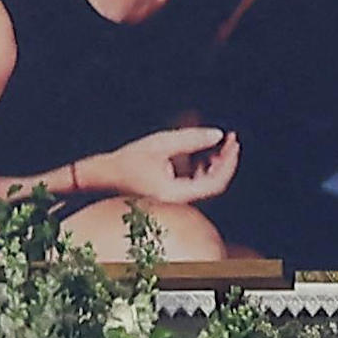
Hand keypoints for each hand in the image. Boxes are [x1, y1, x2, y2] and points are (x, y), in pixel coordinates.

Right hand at [74, 126, 238, 206]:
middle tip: (232, 140)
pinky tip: (205, 157)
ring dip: (216, 165)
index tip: (234, 142)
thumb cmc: (127, 160)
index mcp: (176, 194)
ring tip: (221, 145)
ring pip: (206, 185)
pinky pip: (196, 185)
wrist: (103, 176)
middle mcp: (178, 202)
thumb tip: (218, 135)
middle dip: (225, 161)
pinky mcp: (172, 196)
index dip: (229, 163)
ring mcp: (176, 201)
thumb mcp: (160, 143)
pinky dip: (204, 171)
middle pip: (214, 184)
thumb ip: (191, 138)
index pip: (215, 183)